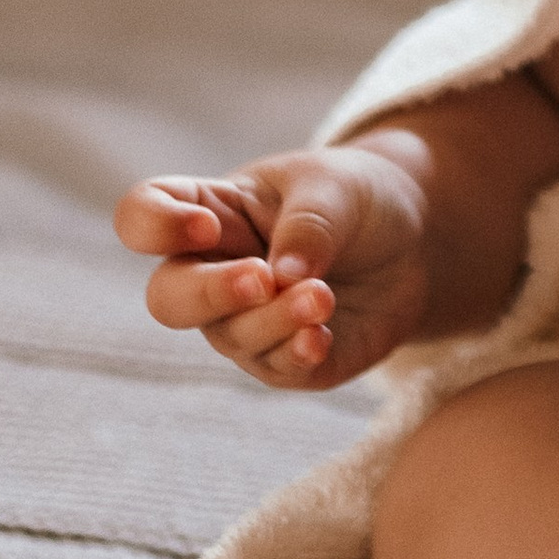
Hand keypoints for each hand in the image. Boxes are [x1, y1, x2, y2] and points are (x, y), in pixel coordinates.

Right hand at [115, 145, 434, 390]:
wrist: (415, 241)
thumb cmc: (357, 200)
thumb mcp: (336, 189)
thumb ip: (307, 224)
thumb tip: (283, 276)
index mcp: (209, 213)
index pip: (143, 217)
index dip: (156, 226)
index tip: (205, 226)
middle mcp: (213, 273)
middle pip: (169, 298)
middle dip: (210, 293)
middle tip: (261, 278)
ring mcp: (246, 322)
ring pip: (230, 336)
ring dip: (274, 319)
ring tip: (323, 296)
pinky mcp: (288, 360)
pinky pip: (277, 369)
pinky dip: (296, 354)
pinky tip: (322, 337)